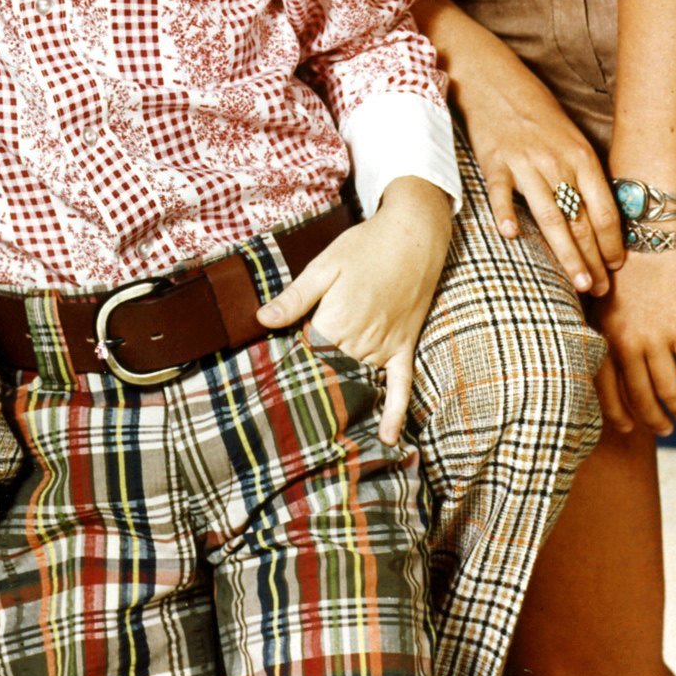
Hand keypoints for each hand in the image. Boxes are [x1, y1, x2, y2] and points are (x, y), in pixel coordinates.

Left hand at [256, 178, 451, 443]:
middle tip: (292, 408)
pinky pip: (402, 386)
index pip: (307, 354)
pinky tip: (388, 438)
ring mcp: (386, 346)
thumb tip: (262, 320)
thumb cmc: (364, 246)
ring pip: (359, 380)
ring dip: (344, 398)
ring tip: (322, 427)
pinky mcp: (405, 347)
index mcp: (335, 320)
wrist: (413, 237)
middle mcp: (361, 340)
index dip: (291, 363)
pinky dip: (395, 412)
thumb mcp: (323, 265)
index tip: (273, 380)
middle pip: (331, 370)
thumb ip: (294, 297)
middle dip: (315, 382)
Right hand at [447, 35, 621, 292]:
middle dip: (594, 260)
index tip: (616, 268)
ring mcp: (525, 162)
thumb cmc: (537, 113)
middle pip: (581, 221)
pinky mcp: (494, 161)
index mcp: (582, 156)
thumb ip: (583, 175)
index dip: (612, 243)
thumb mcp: (571, 139)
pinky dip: (506, 214)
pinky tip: (511, 235)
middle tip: (600, 290)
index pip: (605, 210)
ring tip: (578, 284)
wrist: (495, 80)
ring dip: (567, 254)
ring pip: (550, 217)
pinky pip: (502, 193)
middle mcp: (557, 161)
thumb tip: (599, 219)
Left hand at [593, 244, 675, 435]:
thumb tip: (599, 355)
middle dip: (652, 417)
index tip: (626, 428)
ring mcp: (654, 335)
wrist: (641, 225)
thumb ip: (600, 324)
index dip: (617, 411)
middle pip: (640, 394)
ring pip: (670, 388)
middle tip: (662, 430)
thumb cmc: (614, 254)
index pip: (604, 385)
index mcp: (600, 330)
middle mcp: (624, 339)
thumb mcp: (596, 291)